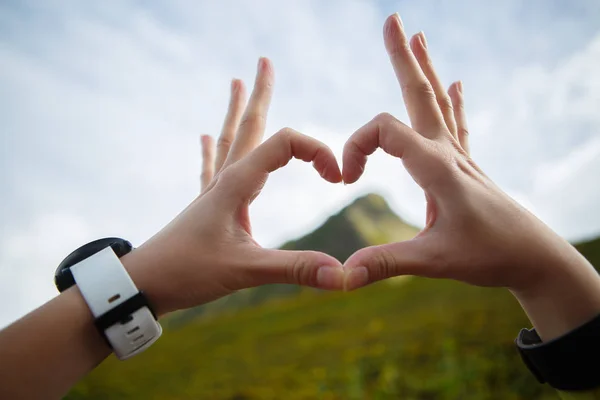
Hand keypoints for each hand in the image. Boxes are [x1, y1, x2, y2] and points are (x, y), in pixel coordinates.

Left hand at [124, 58, 343, 315]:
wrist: (142, 283)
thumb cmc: (187, 271)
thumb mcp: (245, 270)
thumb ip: (294, 269)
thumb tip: (342, 274)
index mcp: (237, 184)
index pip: (284, 144)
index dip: (316, 152)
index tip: (336, 178)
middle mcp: (225, 180)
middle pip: (248, 126)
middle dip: (259, 93)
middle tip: (263, 61)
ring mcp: (213, 192)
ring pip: (230, 141)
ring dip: (237, 112)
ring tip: (235, 83)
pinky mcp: (206, 207)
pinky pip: (211, 168)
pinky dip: (212, 148)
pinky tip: (205, 136)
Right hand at [342, 13, 599, 338]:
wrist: (534, 258)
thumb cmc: (489, 255)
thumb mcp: (434, 261)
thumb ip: (386, 263)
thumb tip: (342, 274)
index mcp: (436, 166)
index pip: (384, 130)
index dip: (355, 148)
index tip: (346, 181)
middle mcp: (448, 153)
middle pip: (419, 94)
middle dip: (403, 57)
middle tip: (392, 20)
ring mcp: (459, 157)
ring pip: (437, 103)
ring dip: (423, 69)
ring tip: (419, 36)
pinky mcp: (465, 167)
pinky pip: (456, 124)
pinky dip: (452, 101)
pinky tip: (456, 83)